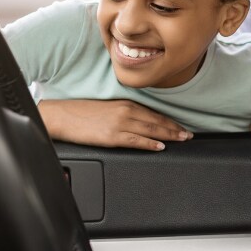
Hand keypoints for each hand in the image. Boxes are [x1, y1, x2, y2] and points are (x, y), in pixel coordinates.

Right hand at [37, 99, 190, 150]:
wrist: (61, 115)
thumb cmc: (81, 113)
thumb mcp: (108, 109)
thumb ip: (124, 115)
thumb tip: (139, 125)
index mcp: (125, 104)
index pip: (154, 113)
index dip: (170, 121)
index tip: (182, 127)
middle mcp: (126, 111)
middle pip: (157, 121)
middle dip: (175, 128)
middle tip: (190, 135)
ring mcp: (119, 123)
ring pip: (151, 129)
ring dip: (169, 135)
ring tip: (182, 139)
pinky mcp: (111, 136)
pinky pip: (135, 140)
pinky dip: (150, 143)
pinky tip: (160, 146)